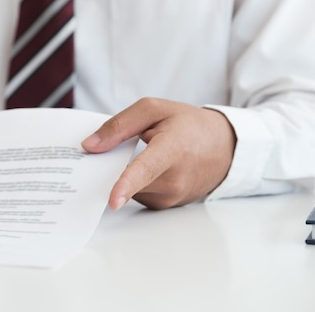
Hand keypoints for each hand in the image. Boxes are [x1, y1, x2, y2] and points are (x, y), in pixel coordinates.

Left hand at [82, 98, 235, 209]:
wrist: (224, 147)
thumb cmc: (189, 125)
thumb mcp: (154, 110)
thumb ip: (119, 125)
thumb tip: (90, 146)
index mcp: (172, 149)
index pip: (146, 169)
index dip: (127, 184)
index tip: (112, 200)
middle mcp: (174, 178)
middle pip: (129, 179)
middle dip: (111, 168)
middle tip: (111, 148)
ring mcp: (172, 195)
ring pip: (131, 189)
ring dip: (123, 175)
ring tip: (140, 152)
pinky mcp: (166, 205)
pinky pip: (138, 194)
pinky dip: (133, 183)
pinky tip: (144, 167)